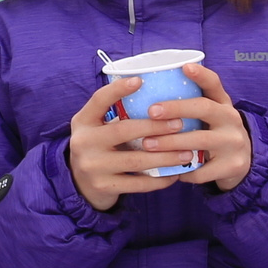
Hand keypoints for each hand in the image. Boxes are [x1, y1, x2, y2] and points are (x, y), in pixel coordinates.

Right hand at [66, 78, 188, 211]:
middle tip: (180, 123)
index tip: (140, 80)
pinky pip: (138, 184)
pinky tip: (175, 175)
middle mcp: (83, 142)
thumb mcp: (98, 127)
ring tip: (187, 153)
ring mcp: (93, 166)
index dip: (118, 89)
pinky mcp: (104, 186)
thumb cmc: (99, 147)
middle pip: (124, 130)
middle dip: (155, 127)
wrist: (80, 184)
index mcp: (83, 121)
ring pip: (136, 160)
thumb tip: (160, 99)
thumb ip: (118, 115)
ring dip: (166, 157)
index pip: (99, 100)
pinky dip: (159, 180)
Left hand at [143, 62, 253, 191]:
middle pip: (204, 108)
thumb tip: (147, 93)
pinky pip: (201, 170)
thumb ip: (190, 105)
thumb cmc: (214, 134)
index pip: (214, 84)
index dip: (201, 75)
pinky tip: (167, 170)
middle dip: (176, 108)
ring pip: (199, 141)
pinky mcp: (232, 166)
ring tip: (147, 144)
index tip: (185, 67)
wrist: (243, 164)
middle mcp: (232, 119)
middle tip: (151, 111)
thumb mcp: (210, 117)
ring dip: (170, 143)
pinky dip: (182, 171)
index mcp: (223, 104)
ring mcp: (234, 143)